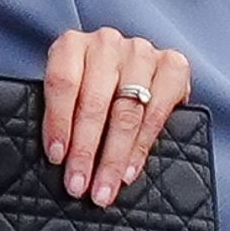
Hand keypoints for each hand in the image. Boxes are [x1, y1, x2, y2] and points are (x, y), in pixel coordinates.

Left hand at [41, 27, 190, 207]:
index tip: (57, 157)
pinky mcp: (172, 65)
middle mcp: (107, 43)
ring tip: (105, 187)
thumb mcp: (69, 94)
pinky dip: (142, 145)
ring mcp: (141, 52)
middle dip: (86, 150)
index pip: (63, 82)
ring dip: (114, 156)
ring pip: (126, 110)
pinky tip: (130, 170)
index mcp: (72, 45)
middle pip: (95, 101)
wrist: (132, 71)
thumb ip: (62, 117)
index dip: (58, 121)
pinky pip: (157, 111)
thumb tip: (57, 161)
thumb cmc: (92, 89)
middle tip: (79, 185)